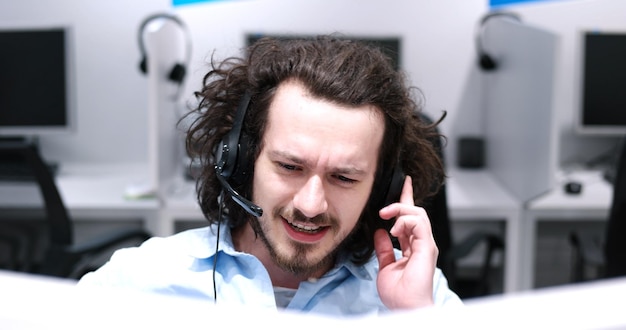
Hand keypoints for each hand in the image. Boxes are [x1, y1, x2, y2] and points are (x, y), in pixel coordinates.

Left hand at [374, 175, 437, 308]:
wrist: (406, 308)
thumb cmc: (399, 294)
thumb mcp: (385, 266)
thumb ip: (383, 249)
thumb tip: (379, 233)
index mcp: (413, 248)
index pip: (410, 219)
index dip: (405, 201)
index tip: (402, 184)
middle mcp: (422, 244)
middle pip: (416, 212)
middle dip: (403, 198)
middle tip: (388, 201)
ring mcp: (426, 245)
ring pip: (418, 214)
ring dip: (401, 210)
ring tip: (386, 216)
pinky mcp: (426, 248)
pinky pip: (419, 224)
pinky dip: (405, 221)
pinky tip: (394, 229)